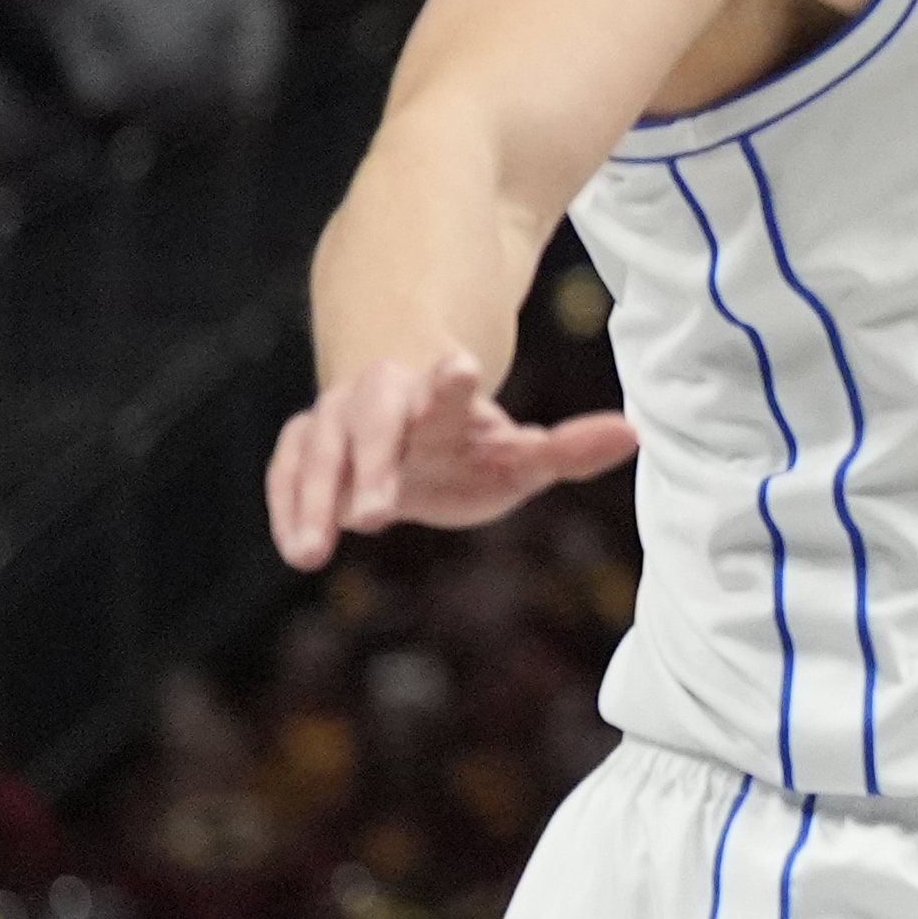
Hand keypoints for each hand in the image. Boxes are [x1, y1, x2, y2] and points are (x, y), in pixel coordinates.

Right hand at [267, 350, 635, 569]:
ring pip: (318, 451)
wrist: (403, 427)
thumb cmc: (466, 446)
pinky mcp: (302, 448)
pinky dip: (286, 505)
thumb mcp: (519, 453)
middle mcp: (383, 404)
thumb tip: (633, 433)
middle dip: (374, 462)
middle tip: (379, 513)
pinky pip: (284, 472)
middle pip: (372, 421)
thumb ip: (569, 449)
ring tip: (312, 552)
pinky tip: (294, 543)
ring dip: (314, 499)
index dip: (453, 382)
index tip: (464, 365)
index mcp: (441, 402)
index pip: (448, 390)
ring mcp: (336, 424)